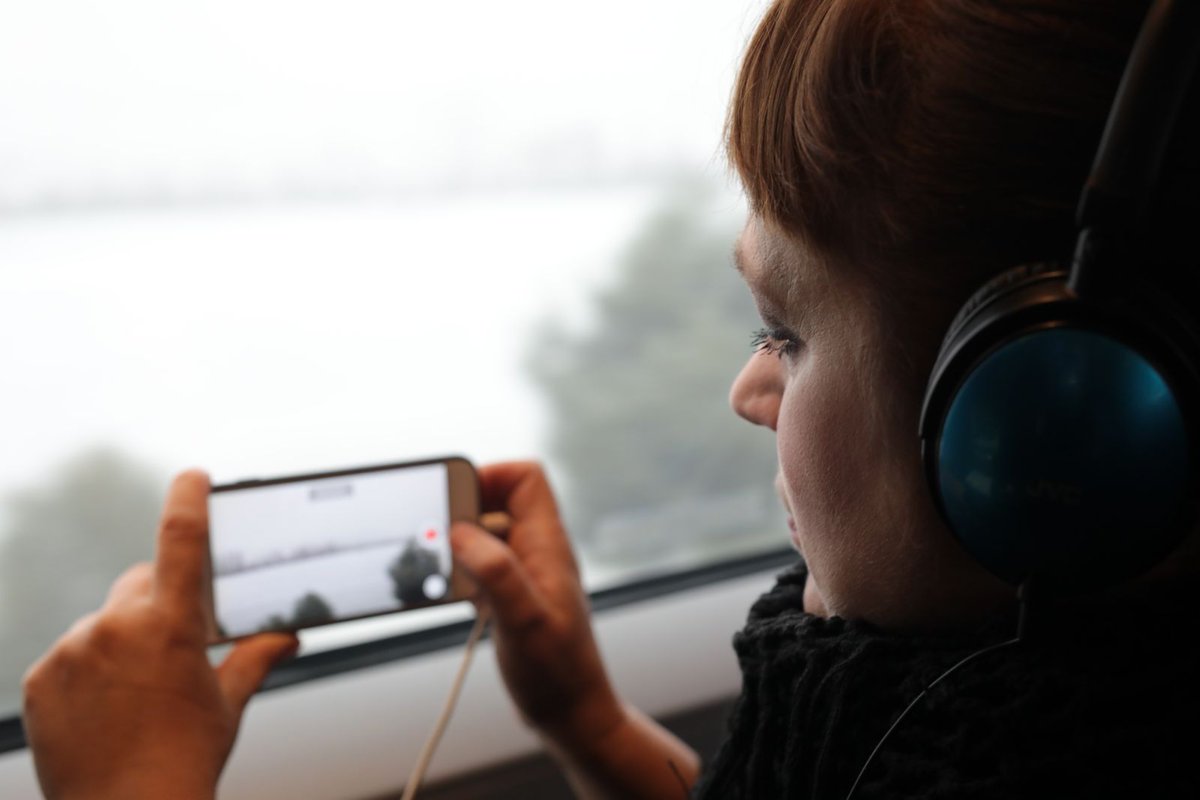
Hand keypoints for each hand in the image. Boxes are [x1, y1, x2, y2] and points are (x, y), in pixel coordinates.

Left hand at [22, 470, 298, 799]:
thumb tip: (290, 636)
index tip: (192, 477)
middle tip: (173, 648)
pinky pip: (70, 653)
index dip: (188, 499)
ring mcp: (73, 651)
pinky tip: (105, 706)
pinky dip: (88, 669)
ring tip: (136, 693)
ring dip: (121, 640)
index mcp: (173, 627)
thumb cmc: (184, 761)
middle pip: (141, 584)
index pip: (182, 540)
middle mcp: (117, 628)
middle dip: (159, 602)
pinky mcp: (41, 678)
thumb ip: (256, 656)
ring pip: (104, 621)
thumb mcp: (227, 704)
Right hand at [450, 462, 623, 749]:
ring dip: (457, 546)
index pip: (526, 478)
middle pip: (498, 501)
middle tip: (434, 538)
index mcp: (548, 545)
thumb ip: (496, 571)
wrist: (571, 715)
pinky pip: (479, 568)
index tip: (454, 499)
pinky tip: (447, 594)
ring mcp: (523, 575)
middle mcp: (537, 552)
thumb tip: (460, 530)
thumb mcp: (525, 620)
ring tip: (437, 569)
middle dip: (463, 511)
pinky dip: (458, 573)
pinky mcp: (509, 598)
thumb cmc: (558, 673)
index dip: (491, 475)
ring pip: (484, 537)